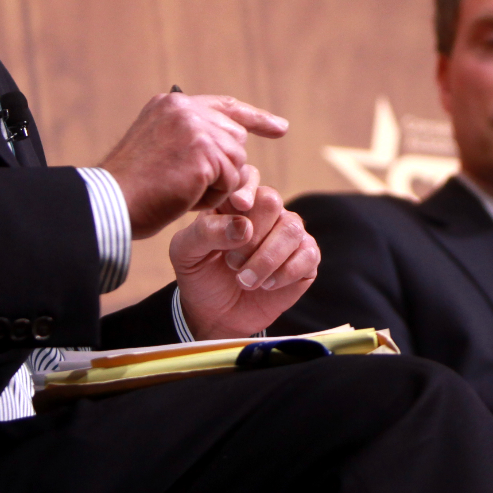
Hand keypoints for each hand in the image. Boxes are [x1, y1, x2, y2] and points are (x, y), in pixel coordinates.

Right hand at [99, 92, 287, 236]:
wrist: (108, 203)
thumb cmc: (130, 189)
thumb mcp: (158, 148)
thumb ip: (191, 139)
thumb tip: (235, 141)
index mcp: (171, 105)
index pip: (225, 106)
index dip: (256, 117)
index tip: (281, 128)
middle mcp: (184, 109)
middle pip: (236, 139)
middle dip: (225, 167)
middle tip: (190, 185)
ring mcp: (195, 128)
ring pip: (236, 161)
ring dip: (217, 185)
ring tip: (181, 190)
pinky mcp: (203, 152)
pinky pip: (230, 181)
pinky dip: (213, 197)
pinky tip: (185, 197)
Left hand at [170, 166, 320, 339]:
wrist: (217, 315)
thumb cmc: (201, 276)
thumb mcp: (186, 253)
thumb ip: (205, 231)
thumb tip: (243, 226)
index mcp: (235, 202)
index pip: (248, 176)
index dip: (246, 188)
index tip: (239, 205)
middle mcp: (266, 212)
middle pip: (271, 201)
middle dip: (250, 236)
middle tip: (231, 262)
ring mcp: (289, 233)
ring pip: (290, 229)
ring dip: (265, 259)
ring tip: (244, 279)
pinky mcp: (306, 257)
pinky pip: (306, 255)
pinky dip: (283, 273)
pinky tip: (266, 285)